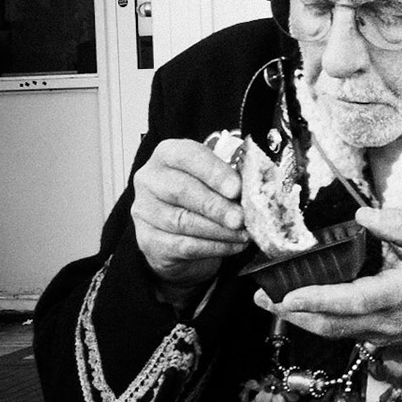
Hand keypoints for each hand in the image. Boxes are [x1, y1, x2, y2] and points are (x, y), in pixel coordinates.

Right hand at [132, 138, 248, 289]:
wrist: (179, 234)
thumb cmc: (202, 197)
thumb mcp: (217, 180)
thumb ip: (233, 179)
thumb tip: (256, 190)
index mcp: (168, 154)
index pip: (187, 156)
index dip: (214, 172)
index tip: (237, 188)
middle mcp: (150, 179)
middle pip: (182, 191)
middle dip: (217, 206)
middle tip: (241, 218)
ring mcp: (144, 210)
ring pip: (182, 221)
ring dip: (219, 230)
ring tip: (243, 234)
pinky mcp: (147, 240)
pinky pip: (183, 245)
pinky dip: (213, 247)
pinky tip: (233, 246)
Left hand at [263, 206, 401, 348]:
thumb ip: (401, 225)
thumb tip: (364, 215)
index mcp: (399, 294)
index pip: (351, 300)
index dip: (318, 299)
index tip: (288, 295)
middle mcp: (385, 321)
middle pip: (330, 324)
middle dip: (292, 312)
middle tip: (262, 296)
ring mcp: (381, 335)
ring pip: (333, 332)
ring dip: (300, 320)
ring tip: (272, 302)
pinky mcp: (381, 340)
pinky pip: (343, 333)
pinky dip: (319, 322)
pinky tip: (305, 309)